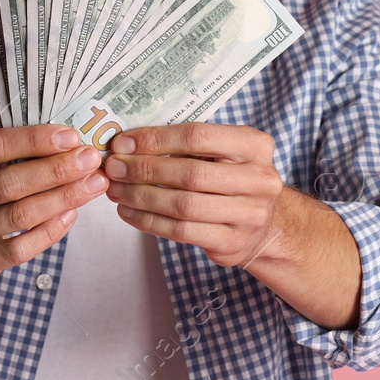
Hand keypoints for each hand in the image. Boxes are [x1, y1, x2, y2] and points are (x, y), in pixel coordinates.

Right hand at [0, 125, 107, 281]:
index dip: (34, 140)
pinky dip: (50, 230)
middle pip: (9, 183)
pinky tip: (72, 214)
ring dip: (63, 198)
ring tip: (94, 184)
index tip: (71, 136)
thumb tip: (67, 142)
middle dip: (57, 170)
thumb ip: (7, 152)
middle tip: (91, 159)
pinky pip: (20, 249)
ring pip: (20, 215)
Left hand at [103, 123, 284, 268]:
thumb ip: (185, 145)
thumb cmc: (231, 179)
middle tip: (114, 167)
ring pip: (183, 205)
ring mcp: (250, 215)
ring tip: (116, 190)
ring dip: (142, 196)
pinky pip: (181, 231)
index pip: (198, 136)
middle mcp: (260, 180)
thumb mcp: (222, 153)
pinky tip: (129, 211)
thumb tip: (128, 143)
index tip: (123, 142)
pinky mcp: (233, 243)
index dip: (156, 139)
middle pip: (190, 173)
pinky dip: (149, 221)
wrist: (265, 223)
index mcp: (255, 146)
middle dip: (144, 169)